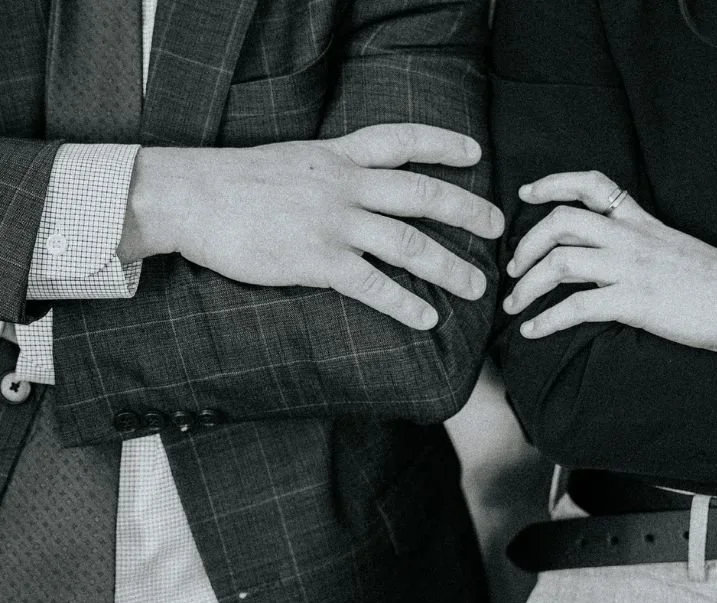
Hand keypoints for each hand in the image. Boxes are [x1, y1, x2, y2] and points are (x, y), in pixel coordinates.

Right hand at [120, 124, 504, 329]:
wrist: (188, 196)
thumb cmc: (235, 181)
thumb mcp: (291, 160)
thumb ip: (331, 170)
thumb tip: (359, 185)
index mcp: (338, 155)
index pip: (403, 140)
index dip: (444, 145)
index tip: (477, 154)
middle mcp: (345, 185)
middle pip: (422, 194)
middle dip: (468, 211)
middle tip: (499, 229)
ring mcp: (334, 223)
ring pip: (409, 244)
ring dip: (450, 267)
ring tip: (477, 288)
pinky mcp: (317, 261)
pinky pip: (373, 285)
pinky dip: (405, 303)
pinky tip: (427, 318)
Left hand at [502, 171, 716, 374]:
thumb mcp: (675, 248)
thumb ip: (640, 245)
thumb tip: (607, 262)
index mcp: (642, 221)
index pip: (592, 184)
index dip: (553, 183)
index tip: (527, 194)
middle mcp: (631, 237)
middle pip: (560, 222)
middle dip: (525, 244)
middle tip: (513, 269)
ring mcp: (632, 267)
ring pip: (560, 262)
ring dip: (526, 286)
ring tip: (514, 306)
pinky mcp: (635, 301)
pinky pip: (576, 306)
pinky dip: (546, 320)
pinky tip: (533, 332)